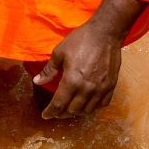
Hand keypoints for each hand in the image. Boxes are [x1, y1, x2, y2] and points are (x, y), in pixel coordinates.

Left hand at [35, 0, 138, 118]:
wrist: (105, 33)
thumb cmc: (80, 40)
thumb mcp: (59, 53)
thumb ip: (49, 70)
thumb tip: (37, 81)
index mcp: (72, 81)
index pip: (59, 104)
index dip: (51, 112)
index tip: (45, 115)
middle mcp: (87, 89)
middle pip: (72, 110)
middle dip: (61, 114)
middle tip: (56, 112)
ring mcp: (101, 89)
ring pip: (87, 110)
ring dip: (76, 113)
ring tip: (69, 109)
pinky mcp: (111, 86)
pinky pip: (101, 105)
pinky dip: (92, 108)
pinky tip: (87, 105)